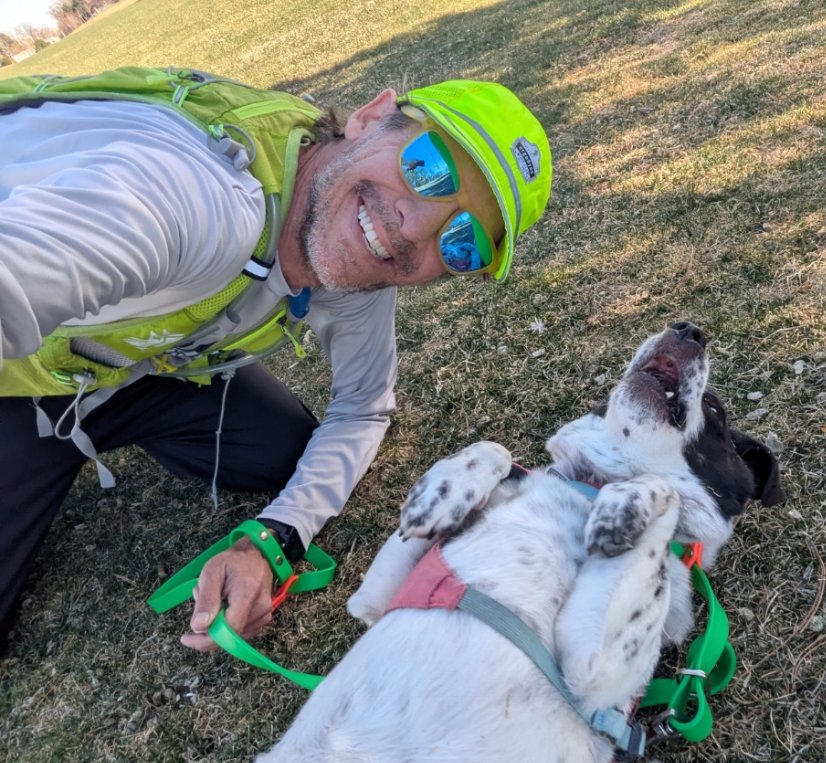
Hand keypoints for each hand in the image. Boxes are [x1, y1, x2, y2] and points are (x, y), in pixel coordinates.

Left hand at [180, 535, 273, 651]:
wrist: (256, 555)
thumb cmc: (232, 561)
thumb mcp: (212, 572)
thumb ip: (206, 600)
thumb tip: (199, 627)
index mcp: (247, 594)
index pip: (228, 630)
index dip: (205, 639)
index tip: (186, 638)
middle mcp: (260, 608)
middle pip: (229, 636)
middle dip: (208, 627)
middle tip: (199, 602)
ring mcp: (264, 614)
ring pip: (233, 635)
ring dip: (218, 624)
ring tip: (214, 598)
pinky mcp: (264, 618)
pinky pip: (240, 631)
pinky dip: (228, 624)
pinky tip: (225, 605)